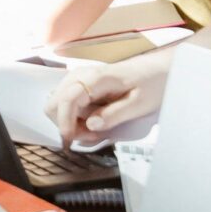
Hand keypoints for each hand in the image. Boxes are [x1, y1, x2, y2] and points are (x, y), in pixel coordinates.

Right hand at [45, 59, 168, 149]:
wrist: (157, 70)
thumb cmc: (151, 84)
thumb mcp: (139, 104)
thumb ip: (114, 115)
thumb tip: (90, 125)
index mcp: (96, 78)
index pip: (67, 99)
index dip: (65, 122)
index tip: (70, 141)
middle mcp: (81, 75)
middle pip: (54, 104)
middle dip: (67, 125)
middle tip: (92, 135)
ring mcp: (78, 79)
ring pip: (57, 105)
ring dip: (72, 123)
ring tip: (98, 128)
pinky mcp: (80, 85)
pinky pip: (66, 104)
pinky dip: (75, 118)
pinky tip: (95, 120)